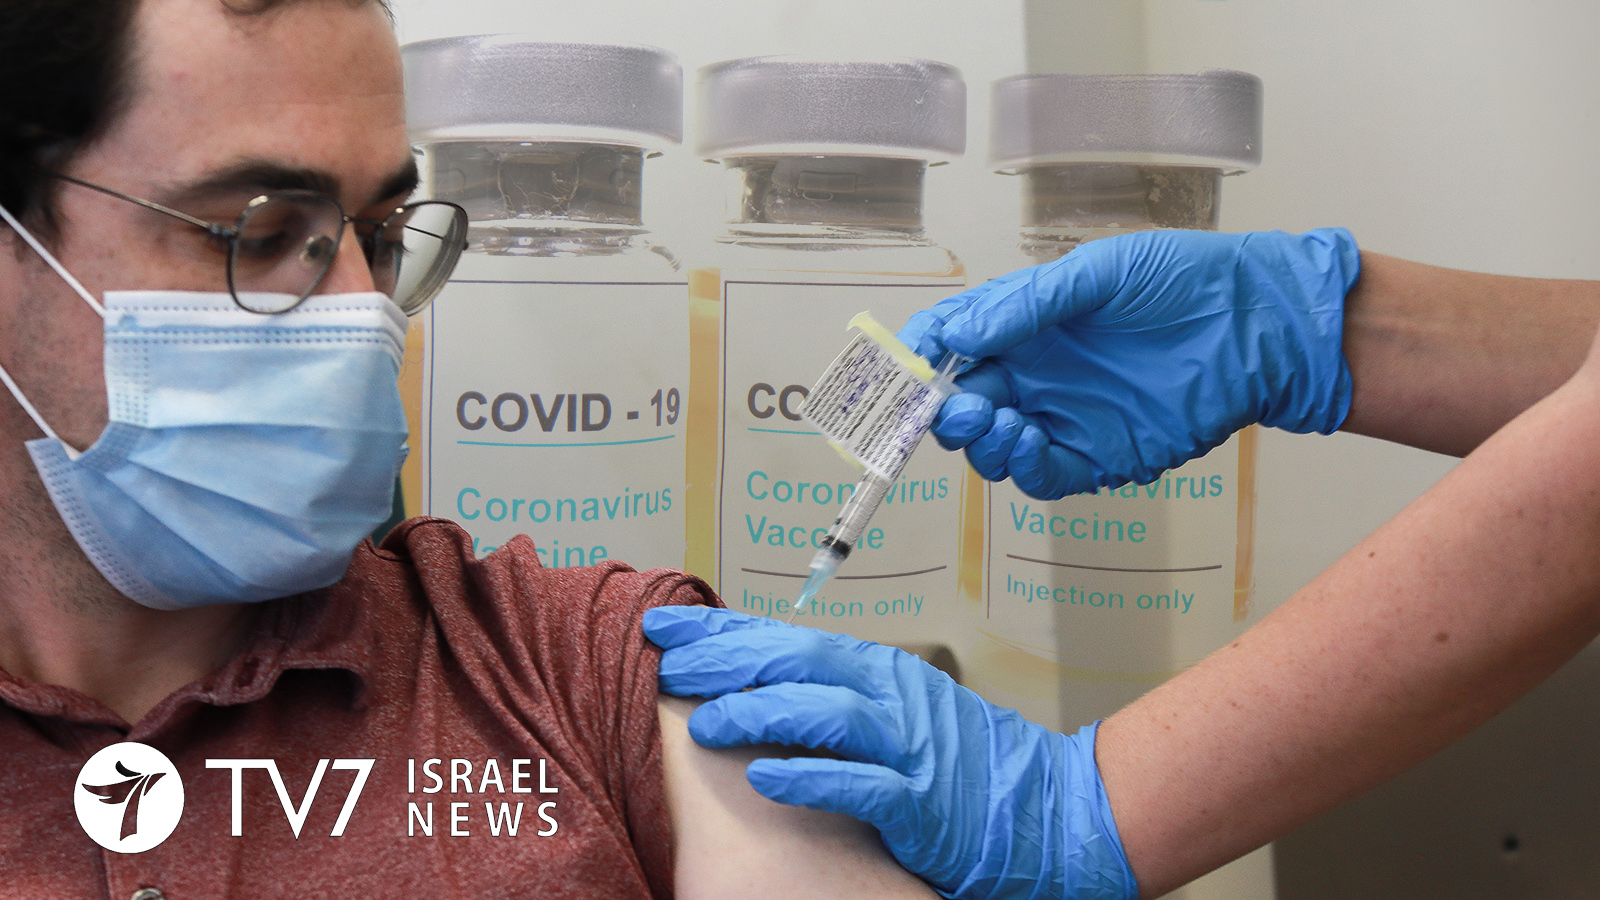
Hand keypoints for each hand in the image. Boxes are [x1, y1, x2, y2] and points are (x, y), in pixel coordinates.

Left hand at [644, 605, 1136, 899]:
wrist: (1053, 809)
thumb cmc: (966, 763)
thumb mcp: (897, 711)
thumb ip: (835, 694)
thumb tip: (757, 679)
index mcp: (878, 671)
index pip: (788, 640)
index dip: (724, 631)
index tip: (667, 627)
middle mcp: (891, 696)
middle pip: (797, 662)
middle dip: (727, 657)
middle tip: (666, 659)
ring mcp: (909, 747)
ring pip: (824, 715)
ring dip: (758, 714)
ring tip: (704, 721)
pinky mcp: (922, 803)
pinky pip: (859, 785)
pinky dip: (809, 778)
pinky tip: (764, 778)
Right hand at [897, 228, 1359, 498]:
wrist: (1260, 324)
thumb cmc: (1187, 281)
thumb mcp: (1101, 272)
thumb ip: (1028, 305)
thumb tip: (960, 335)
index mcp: (1027, 323)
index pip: (953, 342)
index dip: (919, 356)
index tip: (901, 366)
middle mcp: (1038, 373)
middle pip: (962, 403)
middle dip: (941, 409)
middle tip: (947, 405)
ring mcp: (1067, 416)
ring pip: (994, 446)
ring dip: (979, 440)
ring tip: (994, 420)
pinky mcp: (1101, 455)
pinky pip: (1044, 475)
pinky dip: (1024, 467)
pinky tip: (1028, 441)